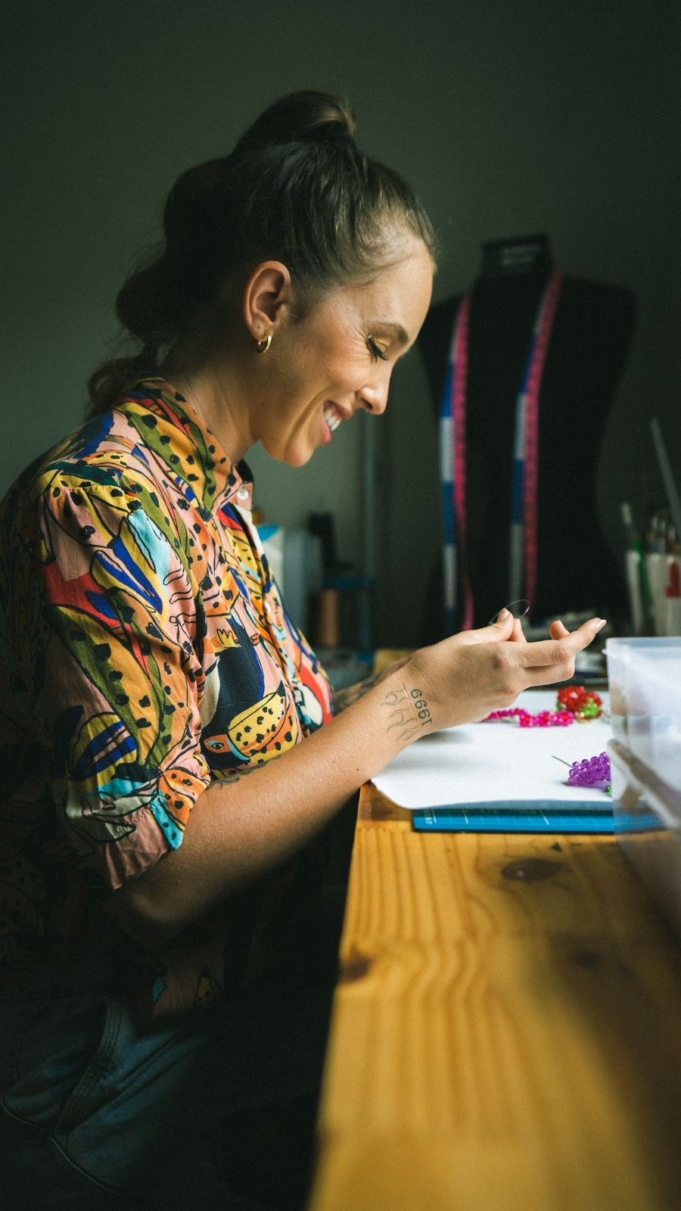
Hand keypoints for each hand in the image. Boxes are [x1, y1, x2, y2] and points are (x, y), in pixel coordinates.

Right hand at [394, 610, 605, 734]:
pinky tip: (487, 658)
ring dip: (531, 653)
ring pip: (537, 673)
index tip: (596, 624)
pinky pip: (517, 683)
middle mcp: (512, 683)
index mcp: (506, 661)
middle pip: (562, 668)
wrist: (412, 703)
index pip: (561, 651)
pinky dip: (514, 666)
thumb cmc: (431, 668)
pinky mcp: (497, 706)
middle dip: (567, 646)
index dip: (583, 637)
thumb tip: (510, 622)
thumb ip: (496, 632)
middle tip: (552, 628)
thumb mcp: (465, 639)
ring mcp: (506, 698)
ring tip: (498, 638)